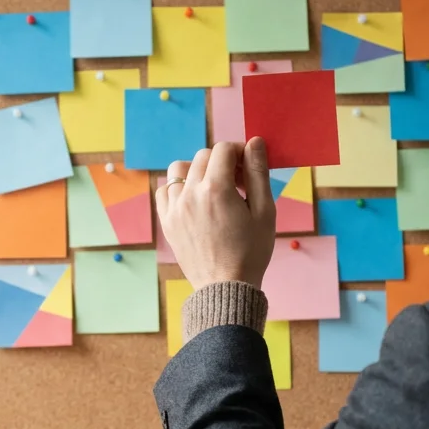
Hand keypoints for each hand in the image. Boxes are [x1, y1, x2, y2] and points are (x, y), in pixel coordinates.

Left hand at [155, 138, 276, 289]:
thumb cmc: (251, 251)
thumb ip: (258, 173)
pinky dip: (177, 188)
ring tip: (213, 188)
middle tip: (237, 183)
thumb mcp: (264, 211)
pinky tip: (194, 200)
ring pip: (179, 168)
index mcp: (216, 189)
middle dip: (222, 161)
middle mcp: (190, 194)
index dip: (239, 152)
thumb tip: (254, 142)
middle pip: (203, 156)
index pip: (223, 149)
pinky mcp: (166, 221)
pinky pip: (164, 190)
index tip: (248, 170)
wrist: (226, 286)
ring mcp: (174, 208)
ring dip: (196, 170)